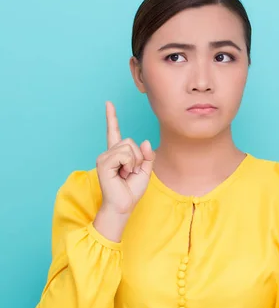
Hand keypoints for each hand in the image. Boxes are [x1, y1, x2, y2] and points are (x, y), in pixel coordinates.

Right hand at [93, 101, 153, 240]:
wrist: (124, 205)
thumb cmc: (132, 190)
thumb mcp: (146, 170)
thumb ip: (147, 155)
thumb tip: (144, 141)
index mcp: (118, 154)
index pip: (114, 132)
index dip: (112, 117)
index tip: (108, 103)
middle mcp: (109, 153)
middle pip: (130, 141)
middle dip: (138, 157)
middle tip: (131, 172)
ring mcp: (104, 156)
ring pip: (128, 147)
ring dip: (134, 162)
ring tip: (126, 174)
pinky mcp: (103, 162)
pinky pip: (123, 154)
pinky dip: (129, 164)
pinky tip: (122, 174)